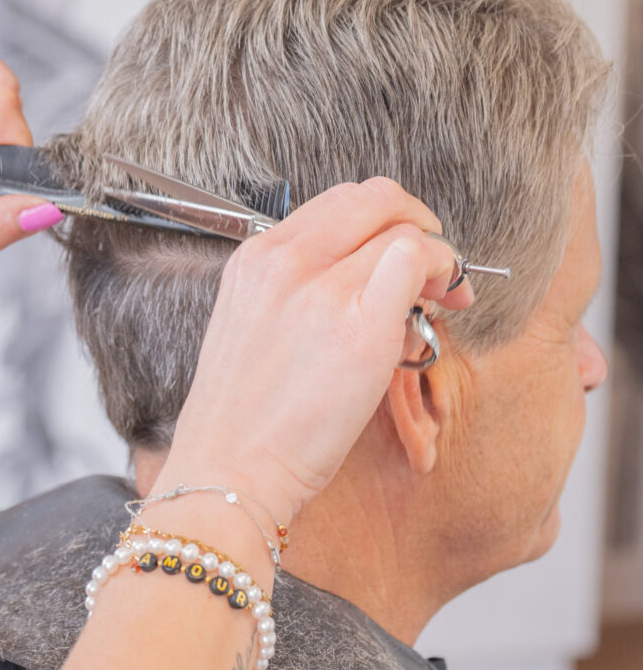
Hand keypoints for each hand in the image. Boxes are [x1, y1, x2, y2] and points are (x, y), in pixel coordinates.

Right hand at [156, 177, 474, 523]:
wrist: (229, 470)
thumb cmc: (244, 417)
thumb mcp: (252, 326)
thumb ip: (298, 287)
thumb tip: (365, 274)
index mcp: (255, 260)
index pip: (338, 202)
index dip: (383, 218)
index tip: (397, 250)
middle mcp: (285, 263)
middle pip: (376, 199)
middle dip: (418, 222)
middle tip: (434, 266)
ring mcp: (323, 292)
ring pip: (405, 232)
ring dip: (438, 259)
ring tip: (440, 299)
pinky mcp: (361, 329)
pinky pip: (417, 263)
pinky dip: (441, 275)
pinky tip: (438, 310)